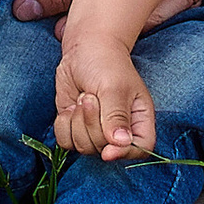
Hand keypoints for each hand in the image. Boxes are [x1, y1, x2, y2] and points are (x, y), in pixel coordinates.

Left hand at [54, 26, 155, 159]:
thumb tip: (119, 143)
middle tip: (91, 97)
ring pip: (83, 147)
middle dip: (92, 124)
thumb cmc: (106, 63)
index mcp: (139, 119)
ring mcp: (96, 131)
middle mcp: (119, 130)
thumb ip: (116, 116)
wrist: (84, 49)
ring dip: (77, 122)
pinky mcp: (76, 128)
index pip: (140, 149)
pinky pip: (66, 142)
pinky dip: (64, 125)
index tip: (107, 150)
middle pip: (104, 149)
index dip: (123, 154)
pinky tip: (71, 107)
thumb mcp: (114, 87)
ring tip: (84, 97)